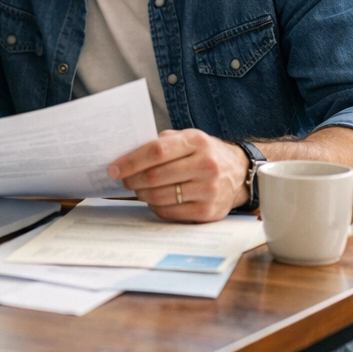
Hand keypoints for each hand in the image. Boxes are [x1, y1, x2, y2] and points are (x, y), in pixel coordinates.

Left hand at [107, 129, 250, 221]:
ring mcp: (209, 190)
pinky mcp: (209, 211)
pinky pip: (171, 212)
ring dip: (142, 194)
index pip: (156, 151)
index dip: (131, 161)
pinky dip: (156, 207)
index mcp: (196, 141)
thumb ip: (161, 143)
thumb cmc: (203, 152)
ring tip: (137, 189)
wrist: (238, 171)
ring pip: (161, 197)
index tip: (114, 168)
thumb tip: (126, 155)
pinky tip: (153, 199)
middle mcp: (206, 165)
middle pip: (156, 176)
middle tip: (122, 180)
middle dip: (132, 180)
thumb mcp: (187, 138)